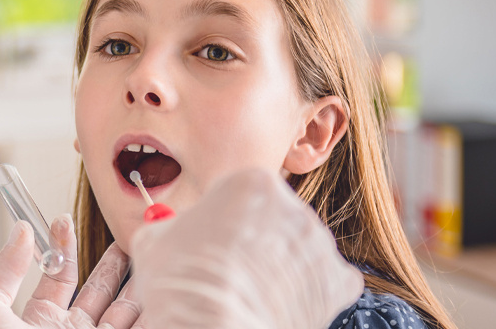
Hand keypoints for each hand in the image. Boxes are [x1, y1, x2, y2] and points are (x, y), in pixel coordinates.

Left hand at [0, 214, 146, 328]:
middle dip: (115, 262)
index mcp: (39, 324)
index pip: (58, 277)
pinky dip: (157, 306)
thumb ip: (2, 274)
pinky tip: (165, 283)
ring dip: (140, 281)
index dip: (63, 246)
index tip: (64, 219)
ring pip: (127, 309)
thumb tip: (21, 233)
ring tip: (152, 251)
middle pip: (99, 291)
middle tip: (128, 234)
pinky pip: (147, 324)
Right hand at [125, 169, 363, 328]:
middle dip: (256, 240)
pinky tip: (275, 303)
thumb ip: (173, 226)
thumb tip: (174, 231)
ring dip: (279, 266)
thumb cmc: (182, 282)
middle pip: (274, 218)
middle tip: (231, 268)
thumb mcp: (156, 239)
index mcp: (252, 182)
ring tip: (249, 291)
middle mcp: (295, 206)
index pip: (241, 191)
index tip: (214, 238)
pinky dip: (305, 293)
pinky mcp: (339, 282)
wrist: (214, 327)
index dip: (223, 217)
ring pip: (298, 250)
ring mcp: (320, 244)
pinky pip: (323, 282)